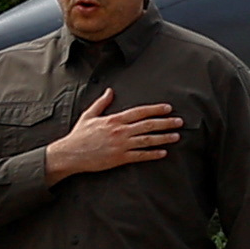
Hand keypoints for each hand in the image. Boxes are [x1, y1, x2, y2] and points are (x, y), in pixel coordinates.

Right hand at [42, 91, 182, 176]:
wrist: (69, 154)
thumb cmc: (79, 135)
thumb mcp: (89, 116)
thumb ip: (102, 103)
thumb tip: (110, 90)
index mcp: (114, 120)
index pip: (139, 112)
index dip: (155, 109)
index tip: (168, 108)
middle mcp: (120, 131)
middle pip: (148, 125)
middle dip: (166, 123)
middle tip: (180, 121)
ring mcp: (121, 145)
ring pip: (147, 140)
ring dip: (164, 138)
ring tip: (176, 136)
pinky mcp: (119, 158)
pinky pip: (140, 155)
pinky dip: (153, 154)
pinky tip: (163, 153)